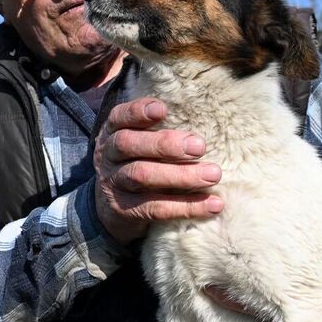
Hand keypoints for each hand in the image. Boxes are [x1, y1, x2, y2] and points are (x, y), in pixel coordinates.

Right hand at [93, 97, 223, 244]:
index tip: (162, 110)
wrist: (112, 209)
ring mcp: (114, 184)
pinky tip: (213, 205)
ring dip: (181, 175)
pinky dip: (186, 206)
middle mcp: (108, 156)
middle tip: (200, 146)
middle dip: (165, 144)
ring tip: (213, 175)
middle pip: (128, 144)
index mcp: (112, 132)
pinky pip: (156, 208)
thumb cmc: (139, 163)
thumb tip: (205, 117)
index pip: (119, 116)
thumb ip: (160, 129)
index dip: (138, 112)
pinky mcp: (125, 212)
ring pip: (142, 175)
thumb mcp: (140, 142)